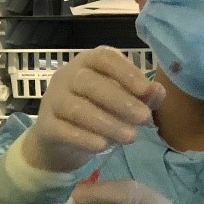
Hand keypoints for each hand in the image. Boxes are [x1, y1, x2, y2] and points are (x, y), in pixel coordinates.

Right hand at [21, 47, 164, 172]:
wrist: (59, 140)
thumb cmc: (96, 112)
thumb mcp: (122, 101)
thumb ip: (142, 95)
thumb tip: (158, 90)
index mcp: (87, 62)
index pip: (104, 57)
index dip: (126, 71)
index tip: (146, 90)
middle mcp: (67, 76)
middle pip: (89, 82)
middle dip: (120, 100)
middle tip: (144, 118)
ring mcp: (52, 100)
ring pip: (77, 108)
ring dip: (107, 122)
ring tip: (131, 137)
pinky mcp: (45, 125)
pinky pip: (63, 129)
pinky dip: (84, 137)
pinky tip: (103, 146)